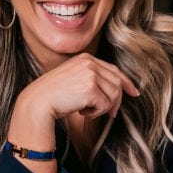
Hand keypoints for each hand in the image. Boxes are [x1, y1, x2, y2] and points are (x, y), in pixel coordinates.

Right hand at [15, 53, 139, 126]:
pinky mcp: (90, 87)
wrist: (38, 102)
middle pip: (117, 82)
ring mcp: (90, 73)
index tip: (134, 92)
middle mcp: (89, 62)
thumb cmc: (54, 95)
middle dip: (117, 101)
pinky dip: (97, 113)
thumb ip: (92, 79)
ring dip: (104, 108)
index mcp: (86, 58)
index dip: (126, 82)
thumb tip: (116, 92)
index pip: (113, 69)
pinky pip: (105, 104)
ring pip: (113, 94)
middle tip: (111, 115)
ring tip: (88, 111)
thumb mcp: (73, 80)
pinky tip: (83, 112)